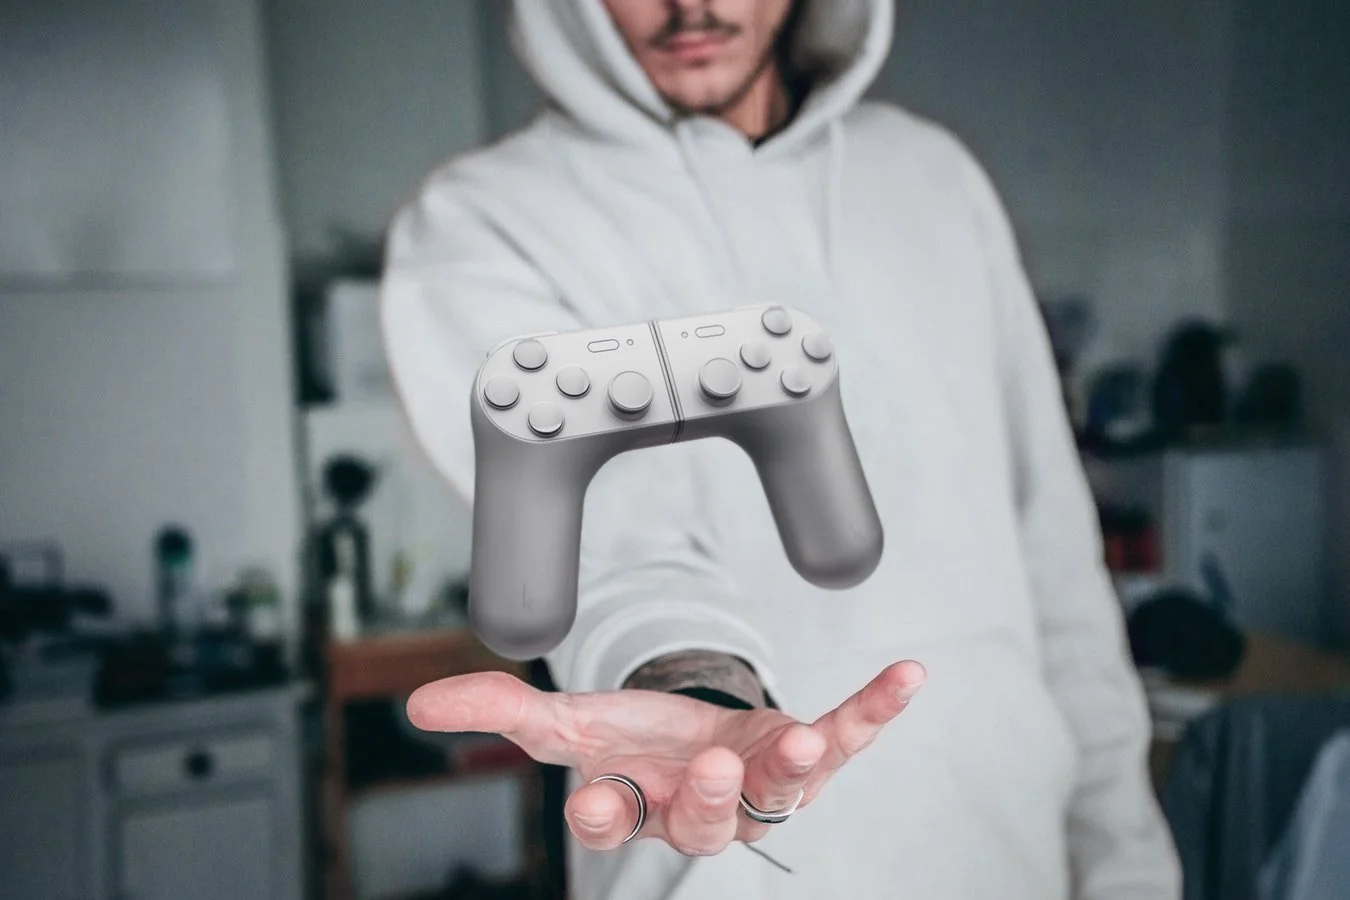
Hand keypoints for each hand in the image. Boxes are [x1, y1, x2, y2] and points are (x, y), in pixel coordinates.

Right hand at [406, 660, 924, 856]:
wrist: (692, 736)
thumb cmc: (630, 742)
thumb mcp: (565, 721)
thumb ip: (500, 715)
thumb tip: (419, 706)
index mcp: (637, 805)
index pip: (614, 822)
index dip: (607, 815)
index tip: (599, 801)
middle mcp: (702, 807)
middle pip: (707, 820)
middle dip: (712, 798)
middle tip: (719, 766)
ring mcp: (761, 785)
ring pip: (781, 790)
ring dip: (797, 764)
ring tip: (808, 738)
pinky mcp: (807, 751)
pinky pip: (847, 736)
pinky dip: (877, 708)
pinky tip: (908, 676)